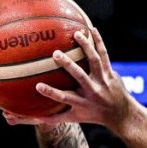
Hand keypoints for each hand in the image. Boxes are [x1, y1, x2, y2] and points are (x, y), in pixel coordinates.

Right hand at [2, 28, 133, 130]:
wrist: (121, 114)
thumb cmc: (91, 115)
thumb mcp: (72, 118)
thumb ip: (50, 118)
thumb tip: (25, 117)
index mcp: (80, 103)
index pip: (63, 98)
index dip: (51, 93)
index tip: (38, 86)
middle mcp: (91, 91)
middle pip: (80, 77)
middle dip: (68, 66)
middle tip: (56, 54)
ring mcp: (102, 81)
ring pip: (94, 62)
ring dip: (86, 47)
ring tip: (76, 34)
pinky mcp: (110, 72)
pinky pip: (104, 54)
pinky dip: (98, 41)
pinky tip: (91, 28)